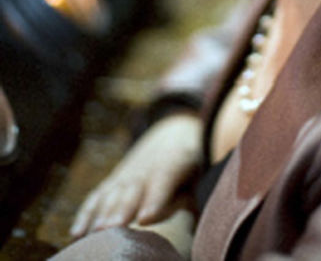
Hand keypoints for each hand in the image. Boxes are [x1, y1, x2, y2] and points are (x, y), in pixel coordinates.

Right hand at [70, 113, 202, 237]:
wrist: (174, 132)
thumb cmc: (190, 160)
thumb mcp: (198, 169)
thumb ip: (193, 193)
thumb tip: (194, 223)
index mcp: (174, 161)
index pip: (164, 178)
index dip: (154, 198)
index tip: (146, 217)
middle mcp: (146, 167)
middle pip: (133, 189)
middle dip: (122, 209)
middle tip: (112, 229)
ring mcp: (127, 172)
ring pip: (113, 192)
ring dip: (102, 213)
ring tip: (95, 234)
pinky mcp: (113, 180)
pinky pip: (97, 196)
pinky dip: (86, 213)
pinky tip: (76, 233)